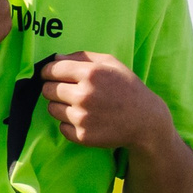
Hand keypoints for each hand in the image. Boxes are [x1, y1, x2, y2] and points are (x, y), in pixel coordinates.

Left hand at [39, 52, 168, 148]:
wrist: (145, 121)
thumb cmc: (127, 88)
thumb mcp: (111, 64)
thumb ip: (82, 57)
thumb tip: (56, 57)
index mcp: (91, 73)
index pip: (53, 70)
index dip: (47, 71)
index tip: (48, 74)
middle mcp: (84, 95)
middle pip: (48, 90)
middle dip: (53, 88)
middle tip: (66, 90)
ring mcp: (82, 117)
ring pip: (51, 109)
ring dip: (60, 106)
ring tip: (78, 104)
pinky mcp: (82, 136)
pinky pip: (61, 127)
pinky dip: (68, 123)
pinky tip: (85, 119)